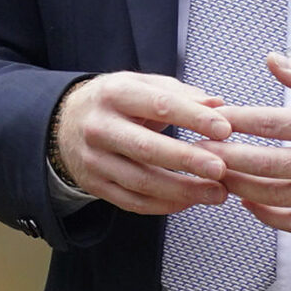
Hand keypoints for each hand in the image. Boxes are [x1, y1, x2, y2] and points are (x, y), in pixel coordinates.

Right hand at [50, 71, 235, 214]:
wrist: (65, 124)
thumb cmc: (114, 103)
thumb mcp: (140, 85)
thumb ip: (179, 94)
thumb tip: (217, 104)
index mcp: (114, 94)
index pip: (159, 105)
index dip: (194, 118)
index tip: (225, 129)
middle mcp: (100, 127)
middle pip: (146, 148)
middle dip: (187, 160)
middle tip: (222, 169)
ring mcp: (94, 159)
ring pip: (141, 181)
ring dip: (183, 190)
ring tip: (217, 193)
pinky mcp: (95, 185)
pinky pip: (132, 202)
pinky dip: (164, 205)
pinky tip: (189, 202)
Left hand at [213, 54, 290, 232]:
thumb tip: (272, 60)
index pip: (277, 125)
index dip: (239, 120)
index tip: (212, 115)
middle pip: (269, 164)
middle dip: (227, 157)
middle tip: (197, 149)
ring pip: (278, 197)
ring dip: (241, 186)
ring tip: (215, 173)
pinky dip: (268, 216)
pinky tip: (248, 201)